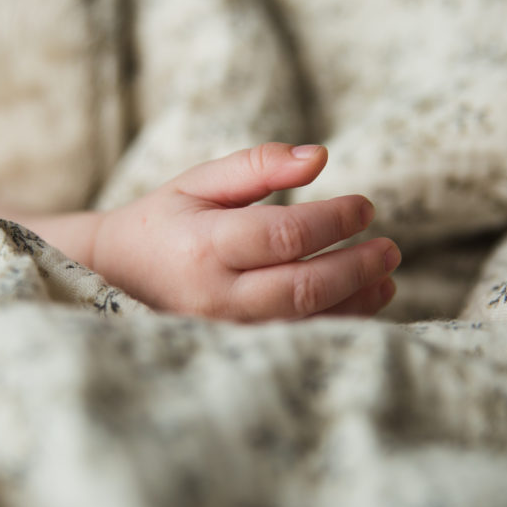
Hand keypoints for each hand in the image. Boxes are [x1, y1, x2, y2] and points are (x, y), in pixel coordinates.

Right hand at [91, 143, 399, 319]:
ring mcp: (225, 330)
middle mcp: (215, 296)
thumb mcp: (198, 183)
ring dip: (357, 299)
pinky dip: (340, 322)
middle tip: (390, 247)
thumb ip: (257, 166)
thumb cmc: (163, 223)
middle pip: (303, 285)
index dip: (334, 220)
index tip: (365, 207)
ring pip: (307, 321)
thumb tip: (320, 156)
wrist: (115, 278)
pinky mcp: (237, 349)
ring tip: (387, 276)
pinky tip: (365, 301)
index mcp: (203, 246)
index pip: (284, 235)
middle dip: (357, 266)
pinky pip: (298, 339)